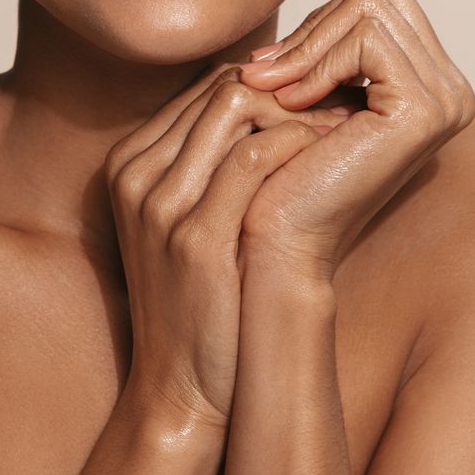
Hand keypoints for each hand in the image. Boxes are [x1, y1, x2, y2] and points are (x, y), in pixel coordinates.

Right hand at [105, 60, 349, 427]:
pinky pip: (252, 159)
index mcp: (128, 164)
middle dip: (290, 88)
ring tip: (346, 125)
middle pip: (218, 88)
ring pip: (234, 108)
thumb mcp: (190, 224)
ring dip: (300, 109)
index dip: (271, 85)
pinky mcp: (194, 237)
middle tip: (345, 102)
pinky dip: (299, 145)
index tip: (324, 99)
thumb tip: (281, 113)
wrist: (181, 389)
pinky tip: (332, 156)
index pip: (204, 88)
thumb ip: (213, 168)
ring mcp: (158, 204)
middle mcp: (133, 174)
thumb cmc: (201, 305)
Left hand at [237, 0, 474, 282]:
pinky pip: (367, 38)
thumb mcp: (304, 94)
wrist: (279, 239)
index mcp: (427, 82)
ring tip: (271, 88)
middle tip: (265, 73)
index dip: (319, 22)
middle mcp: (450, 88)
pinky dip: (318, 61)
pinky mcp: (426, 109)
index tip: (272, 66)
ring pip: (370, 6)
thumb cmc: (280, 172)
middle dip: (313, 27)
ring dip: (307, 44)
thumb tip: (316, 4)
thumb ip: (321, 47)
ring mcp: (446, 98)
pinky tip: (290, 102)